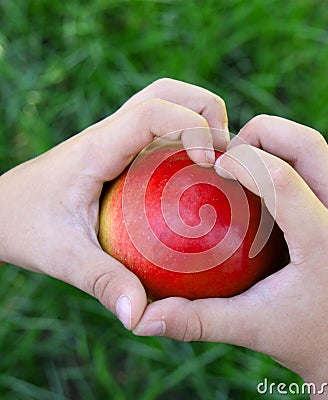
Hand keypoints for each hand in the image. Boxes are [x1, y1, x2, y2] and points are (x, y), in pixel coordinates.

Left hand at [0, 78, 227, 329]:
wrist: (1, 210)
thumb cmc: (26, 228)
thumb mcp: (64, 258)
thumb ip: (104, 283)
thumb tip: (141, 316)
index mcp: (98, 146)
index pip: (151, 110)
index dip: (191, 125)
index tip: (210, 162)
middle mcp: (109, 132)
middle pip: (168, 92)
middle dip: (206, 110)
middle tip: (224, 155)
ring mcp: (116, 137)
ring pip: (166, 102)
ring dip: (199, 119)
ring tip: (218, 161)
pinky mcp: (121, 149)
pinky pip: (161, 131)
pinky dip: (187, 140)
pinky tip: (196, 177)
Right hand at [134, 115, 327, 397]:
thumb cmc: (306, 343)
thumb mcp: (249, 329)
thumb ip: (195, 320)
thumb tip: (142, 320)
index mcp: (325, 242)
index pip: (281, 178)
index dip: (242, 159)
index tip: (212, 163)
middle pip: (308, 144)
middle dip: (263, 132)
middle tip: (228, 153)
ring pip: (317, 151)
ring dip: (276, 143)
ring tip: (242, 163)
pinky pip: (320, 168)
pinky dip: (287, 161)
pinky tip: (261, 184)